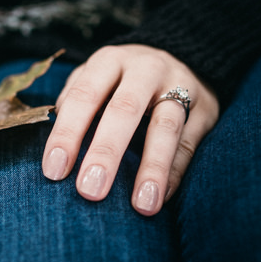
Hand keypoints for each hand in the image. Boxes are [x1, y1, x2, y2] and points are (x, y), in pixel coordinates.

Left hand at [41, 45, 218, 215]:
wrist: (182, 57)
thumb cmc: (122, 80)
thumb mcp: (96, 78)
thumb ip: (74, 104)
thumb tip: (59, 147)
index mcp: (110, 61)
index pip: (84, 95)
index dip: (67, 133)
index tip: (54, 171)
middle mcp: (145, 69)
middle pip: (125, 109)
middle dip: (106, 152)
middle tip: (89, 190)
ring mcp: (180, 86)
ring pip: (166, 128)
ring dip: (153, 168)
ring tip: (142, 205)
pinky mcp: (205, 108)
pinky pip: (189, 143)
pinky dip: (175, 172)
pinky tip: (161, 198)